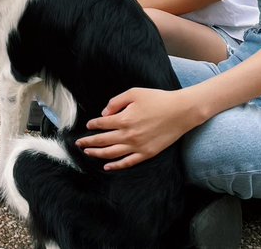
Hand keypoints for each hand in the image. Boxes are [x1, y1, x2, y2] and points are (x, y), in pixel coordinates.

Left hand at [75, 88, 201, 169]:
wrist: (181, 111)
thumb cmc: (158, 99)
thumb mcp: (134, 93)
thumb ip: (116, 102)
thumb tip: (104, 114)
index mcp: (124, 119)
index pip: (101, 124)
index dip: (92, 125)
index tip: (88, 125)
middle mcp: (128, 134)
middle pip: (102, 140)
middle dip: (88, 142)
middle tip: (78, 143)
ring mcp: (137, 146)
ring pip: (111, 153)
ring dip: (97, 154)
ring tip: (88, 153)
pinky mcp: (147, 153)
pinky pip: (127, 162)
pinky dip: (115, 166)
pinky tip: (107, 166)